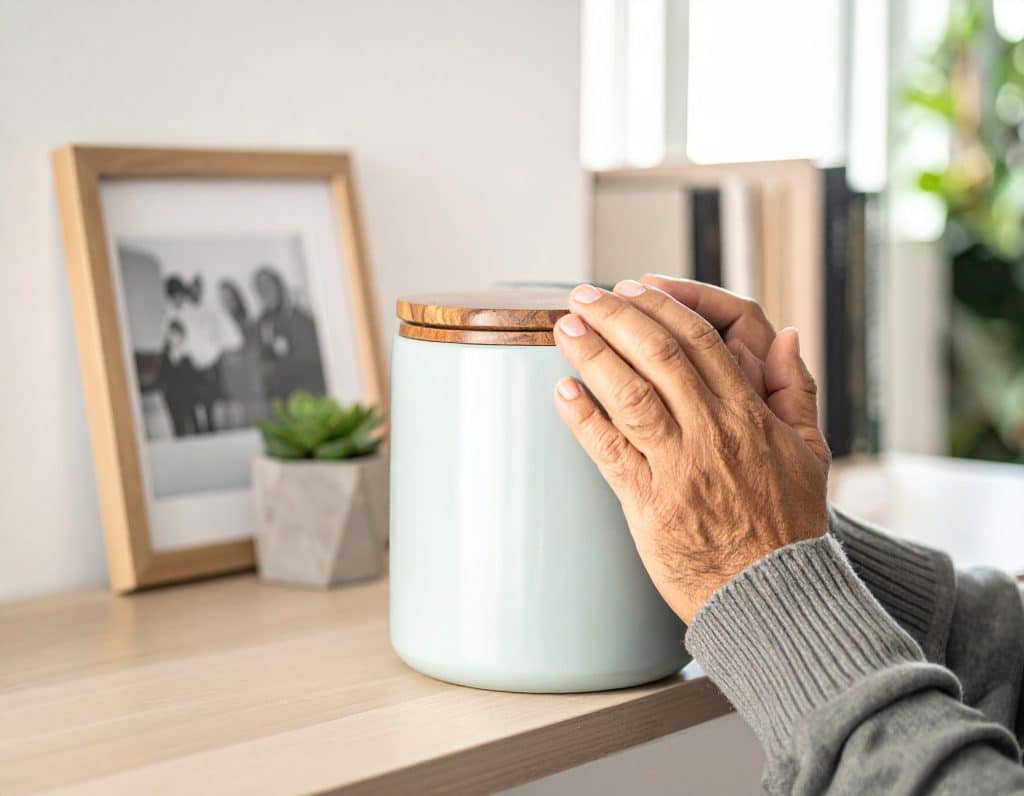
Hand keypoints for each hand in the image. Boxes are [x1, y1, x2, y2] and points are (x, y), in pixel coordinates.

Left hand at [553, 281, 828, 624]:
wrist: (774, 596)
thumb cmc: (789, 526)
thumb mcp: (811, 451)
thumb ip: (795, 389)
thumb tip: (785, 333)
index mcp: (749, 416)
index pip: (699, 340)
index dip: (661, 306)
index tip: (632, 288)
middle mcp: (712, 434)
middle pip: (657, 356)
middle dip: (616, 317)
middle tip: (584, 296)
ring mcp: (678, 469)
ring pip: (628, 396)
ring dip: (592, 356)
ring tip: (566, 329)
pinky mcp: (649, 505)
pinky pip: (608, 452)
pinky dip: (582, 418)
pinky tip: (563, 392)